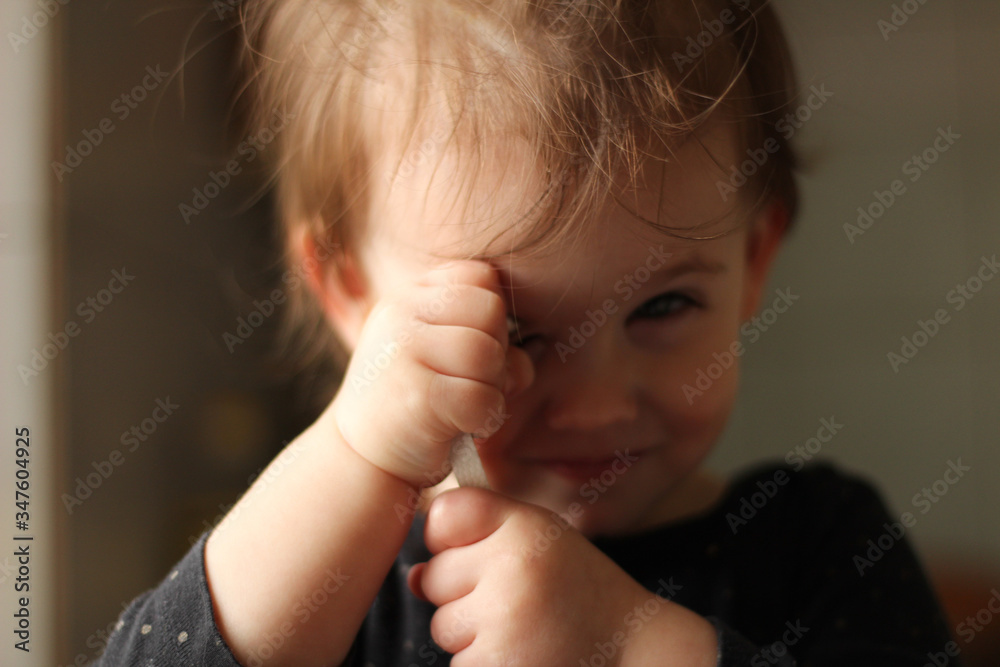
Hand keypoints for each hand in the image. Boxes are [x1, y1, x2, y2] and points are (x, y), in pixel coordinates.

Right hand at [330, 261, 532, 487]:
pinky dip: (487, 418)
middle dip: (497, 351)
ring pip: (489, 354)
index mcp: (407, 295)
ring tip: (468, 406)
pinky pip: (484, 396)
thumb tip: (530, 351)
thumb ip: (481, 331)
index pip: (480, 277)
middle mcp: (399, 313)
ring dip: (494, 388)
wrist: (361, 461)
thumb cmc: (415, 403)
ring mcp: (403, 351)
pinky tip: (466, 427)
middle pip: (490, 310)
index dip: (491, 316)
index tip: (471, 351)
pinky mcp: (416, 396)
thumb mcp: (440, 352)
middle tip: (473, 382)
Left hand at [407, 488, 716, 665]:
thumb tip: (413, 578)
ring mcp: (502, 622)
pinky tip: (524, 656)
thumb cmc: (579, 592)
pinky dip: (483, 664)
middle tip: (521, 601)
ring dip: (473, 635)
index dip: (455, 540)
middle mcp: (511, 568)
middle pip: (435, 576)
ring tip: (525, 630)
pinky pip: (457, 664)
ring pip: (442, 625)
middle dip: (465, 594)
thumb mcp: (542, 541)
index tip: (488, 554)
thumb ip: (478, 536)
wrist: (634, 649)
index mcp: (524, 527)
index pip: (443, 516)